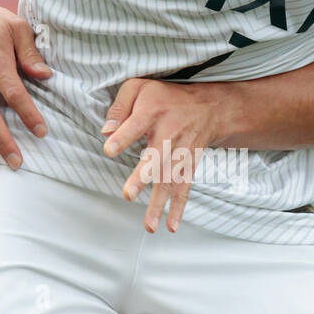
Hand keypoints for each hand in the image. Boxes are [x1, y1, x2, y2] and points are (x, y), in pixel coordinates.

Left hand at [102, 77, 224, 232]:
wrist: (208, 106)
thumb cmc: (165, 97)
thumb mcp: (139, 87)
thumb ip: (120, 106)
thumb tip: (105, 131)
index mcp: (153, 112)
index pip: (135, 125)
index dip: (122, 138)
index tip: (109, 150)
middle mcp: (169, 134)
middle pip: (156, 157)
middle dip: (143, 177)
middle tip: (128, 195)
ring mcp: (181, 153)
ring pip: (170, 180)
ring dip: (160, 203)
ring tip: (149, 225)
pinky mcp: (189, 165)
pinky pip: (184, 188)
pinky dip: (178, 208)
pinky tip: (170, 226)